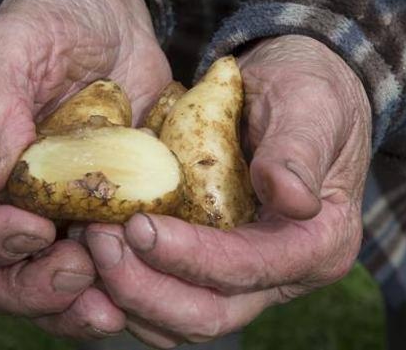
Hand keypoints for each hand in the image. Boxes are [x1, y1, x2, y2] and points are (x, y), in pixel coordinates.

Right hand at [0, 0, 170, 338]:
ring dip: (79, 304)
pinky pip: (107, 265)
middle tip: (80, 273)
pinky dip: (123, 283)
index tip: (34, 231)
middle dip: (35, 286)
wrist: (112, 23)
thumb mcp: (18, 45)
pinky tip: (150, 279)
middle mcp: (8, 197)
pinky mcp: (105, 213)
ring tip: (114, 302)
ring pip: (53, 283)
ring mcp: (58, 210)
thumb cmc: (54, 22)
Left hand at [85, 35, 371, 347]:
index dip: (192, 257)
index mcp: (318, 243)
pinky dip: (124, 285)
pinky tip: (93, 249)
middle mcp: (280, 274)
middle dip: (145, 287)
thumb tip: (294, 200)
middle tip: (97, 239)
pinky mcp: (209, 266)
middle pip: (208, 313)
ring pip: (177, 319)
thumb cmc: (305, 92)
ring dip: (125, 291)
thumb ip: (299, 152)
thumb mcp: (310, 107)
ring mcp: (242, 277)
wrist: (288, 87)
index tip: (139, 225)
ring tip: (87, 240)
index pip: (251, 268)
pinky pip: (162, 297)